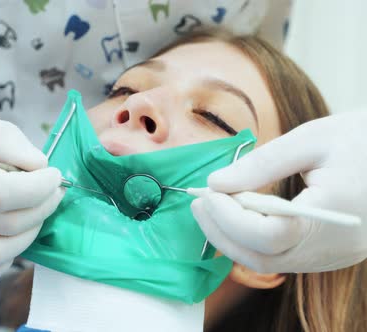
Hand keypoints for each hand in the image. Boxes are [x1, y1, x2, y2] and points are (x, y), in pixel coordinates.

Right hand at [0, 109, 63, 285]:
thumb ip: (2, 139)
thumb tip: (40, 164)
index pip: (7, 193)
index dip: (41, 187)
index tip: (53, 175)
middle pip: (11, 224)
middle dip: (43, 206)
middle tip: (51, 190)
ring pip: (1, 253)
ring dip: (29, 232)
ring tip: (33, 210)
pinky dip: (3, 259)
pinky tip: (7, 237)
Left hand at [191, 111, 366, 272]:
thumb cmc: (363, 138)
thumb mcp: (312, 139)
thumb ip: (261, 163)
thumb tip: (216, 182)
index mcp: (333, 215)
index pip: (269, 236)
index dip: (230, 219)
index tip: (207, 194)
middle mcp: (335, 245)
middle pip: (263, 257)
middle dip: (222, 232)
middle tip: (199, 203)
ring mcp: (335, 255)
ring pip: (271, 262)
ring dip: (234, 238)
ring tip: (212, 207)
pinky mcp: (332, 253)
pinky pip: (284, 257)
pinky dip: (254, 241)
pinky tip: (240, 216)